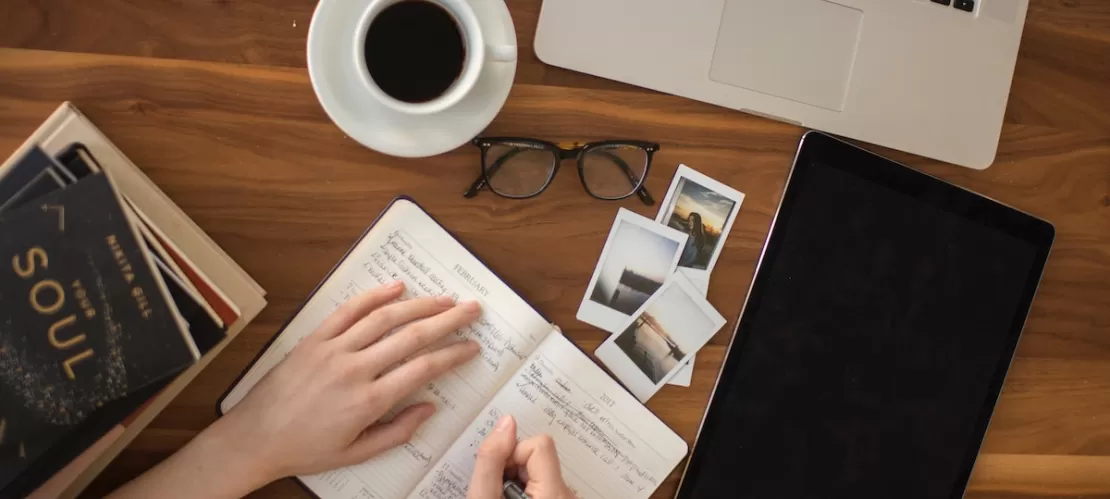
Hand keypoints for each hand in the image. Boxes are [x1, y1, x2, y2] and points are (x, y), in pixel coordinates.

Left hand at [213, 281, 480, 482]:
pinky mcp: (314, 339)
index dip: (453, 355)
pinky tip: (396, 287)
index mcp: (368, 402)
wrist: (255, 438)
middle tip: (472, 310)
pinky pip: (348, 311)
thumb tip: (430, 408)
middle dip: (448, 320)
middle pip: (412, 336)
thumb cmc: (305, 449)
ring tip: (444, 298)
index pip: (423, 369)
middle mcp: (354, 370)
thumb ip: (398, 431)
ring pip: (384, 318)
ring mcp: (333, 350)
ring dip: (419, 304)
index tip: (471, 347)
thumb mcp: (357, 453)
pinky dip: (373, 296)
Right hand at [467, 416, 576, 498]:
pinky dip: (524, 489)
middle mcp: (566, 495)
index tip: (500, 476)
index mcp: (554, 493)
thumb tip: (506, 422)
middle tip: (499, 493)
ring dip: (517, 480)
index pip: (540, 443)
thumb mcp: (483, 497)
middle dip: (513, 468)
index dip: (512, 453)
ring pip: (538, 469)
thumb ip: (492, 460)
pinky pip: (543, 482)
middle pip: (539, 455)